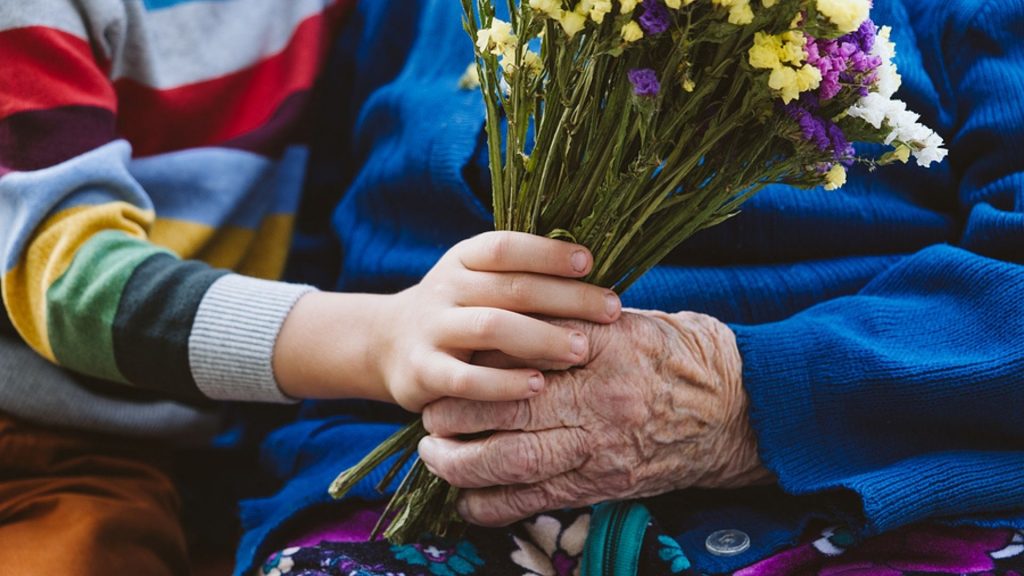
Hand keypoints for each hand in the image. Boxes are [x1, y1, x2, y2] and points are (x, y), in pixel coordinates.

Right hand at [274, 232, 620, 410]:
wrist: (387, 344)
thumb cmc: (459, 311)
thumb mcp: (480, 282)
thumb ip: (523, 276)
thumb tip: (596, 271)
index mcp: (463, 259)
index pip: (506, 247)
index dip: (548, 252)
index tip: (590, 262)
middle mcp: (446, 288)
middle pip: (510, 287)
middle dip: (566, 298)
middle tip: (611, 310)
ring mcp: (432, 329)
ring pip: (490, 327)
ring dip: (541, 337)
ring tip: (582, 349)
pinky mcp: (422, 371)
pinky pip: (466, 379)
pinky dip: (504, 384)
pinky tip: (538, 386)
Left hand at [418, 310, 771, 525]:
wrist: (748, 411)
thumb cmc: (690, 355)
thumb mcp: (637, 321)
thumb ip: (578, 325)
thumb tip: (520, 323)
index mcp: (603, 348)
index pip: (520, 352)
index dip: (475, 362)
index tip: (452, 359)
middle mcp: (597, 401)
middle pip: (503, 412)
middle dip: (453, 416)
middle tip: (428, 414)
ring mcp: (600, 449)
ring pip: (510, 464)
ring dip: (459, 463)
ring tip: (435, 453)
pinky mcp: (605, 486)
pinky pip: (536, 503)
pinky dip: (493, 505)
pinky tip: (467, 500)